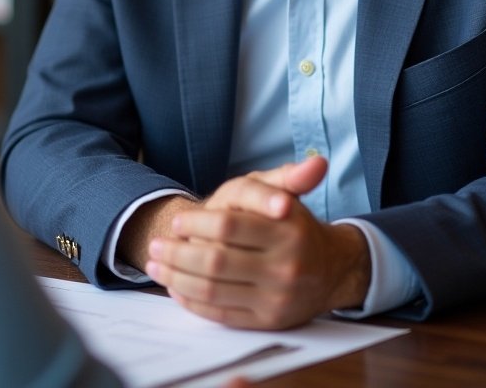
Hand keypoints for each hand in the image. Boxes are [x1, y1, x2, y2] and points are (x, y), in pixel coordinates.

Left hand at [144, 156, 370, 329]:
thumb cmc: (295, 226)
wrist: (329, 270)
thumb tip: (317, 162)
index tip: (176, 222)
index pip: (229, 226)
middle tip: (155, 246)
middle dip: (177, 254)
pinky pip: (222, 314)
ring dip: (176, 278)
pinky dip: (193, 302)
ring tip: (155, 266)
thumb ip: (292, 176)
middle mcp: (286, 267)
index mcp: (289, 231)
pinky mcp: (268, 322)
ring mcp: (276, 298)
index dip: (196, 224)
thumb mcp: (289, 193)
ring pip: (214, 290)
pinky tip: (176, 289)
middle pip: (216, 262)